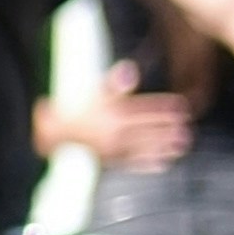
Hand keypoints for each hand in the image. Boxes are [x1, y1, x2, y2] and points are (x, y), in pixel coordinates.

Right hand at [45, 73, 192, 171]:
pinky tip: (162, 165)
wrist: (47, 138)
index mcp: (112, 115)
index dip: (164, 108)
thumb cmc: (68, 114)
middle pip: (147, 130)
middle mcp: (115, 133)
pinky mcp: (107, 163)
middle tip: (186, 128)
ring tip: (182, 145)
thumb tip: (130, 69)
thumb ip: (112, 84)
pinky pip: (131, 164)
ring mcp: (112, 150)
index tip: (182, 107)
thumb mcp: (89, 94)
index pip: (144, 110)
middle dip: (168, 128)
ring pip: (144, 148)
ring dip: (165, 147)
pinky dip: (148, 165)